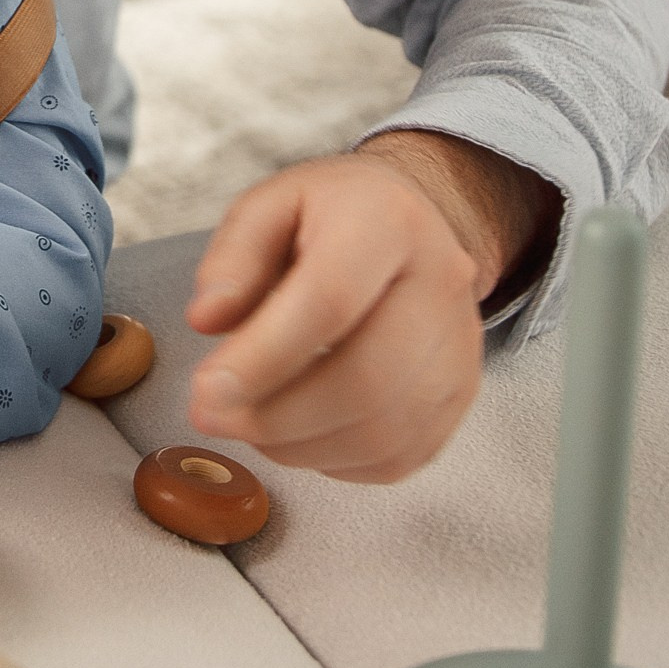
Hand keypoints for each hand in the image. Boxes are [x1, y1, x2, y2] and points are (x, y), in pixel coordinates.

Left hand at [183, 133, 558, 482]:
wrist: (408, 227)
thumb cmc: (330, 218)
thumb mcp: (269, 207)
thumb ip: (233, 258)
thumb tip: (208, 319)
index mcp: (389, 221)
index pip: (331, 301)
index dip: (265, 356)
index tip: (206, 388)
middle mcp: (441, 284)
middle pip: (365, 378)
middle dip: (276, 415)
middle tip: (211, 416)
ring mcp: (460, 347)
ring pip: (383, 429)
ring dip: (298, 445)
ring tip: (248, 423)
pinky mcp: (461, 396)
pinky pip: (397, 455)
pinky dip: (335, 460)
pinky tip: (296, 434)